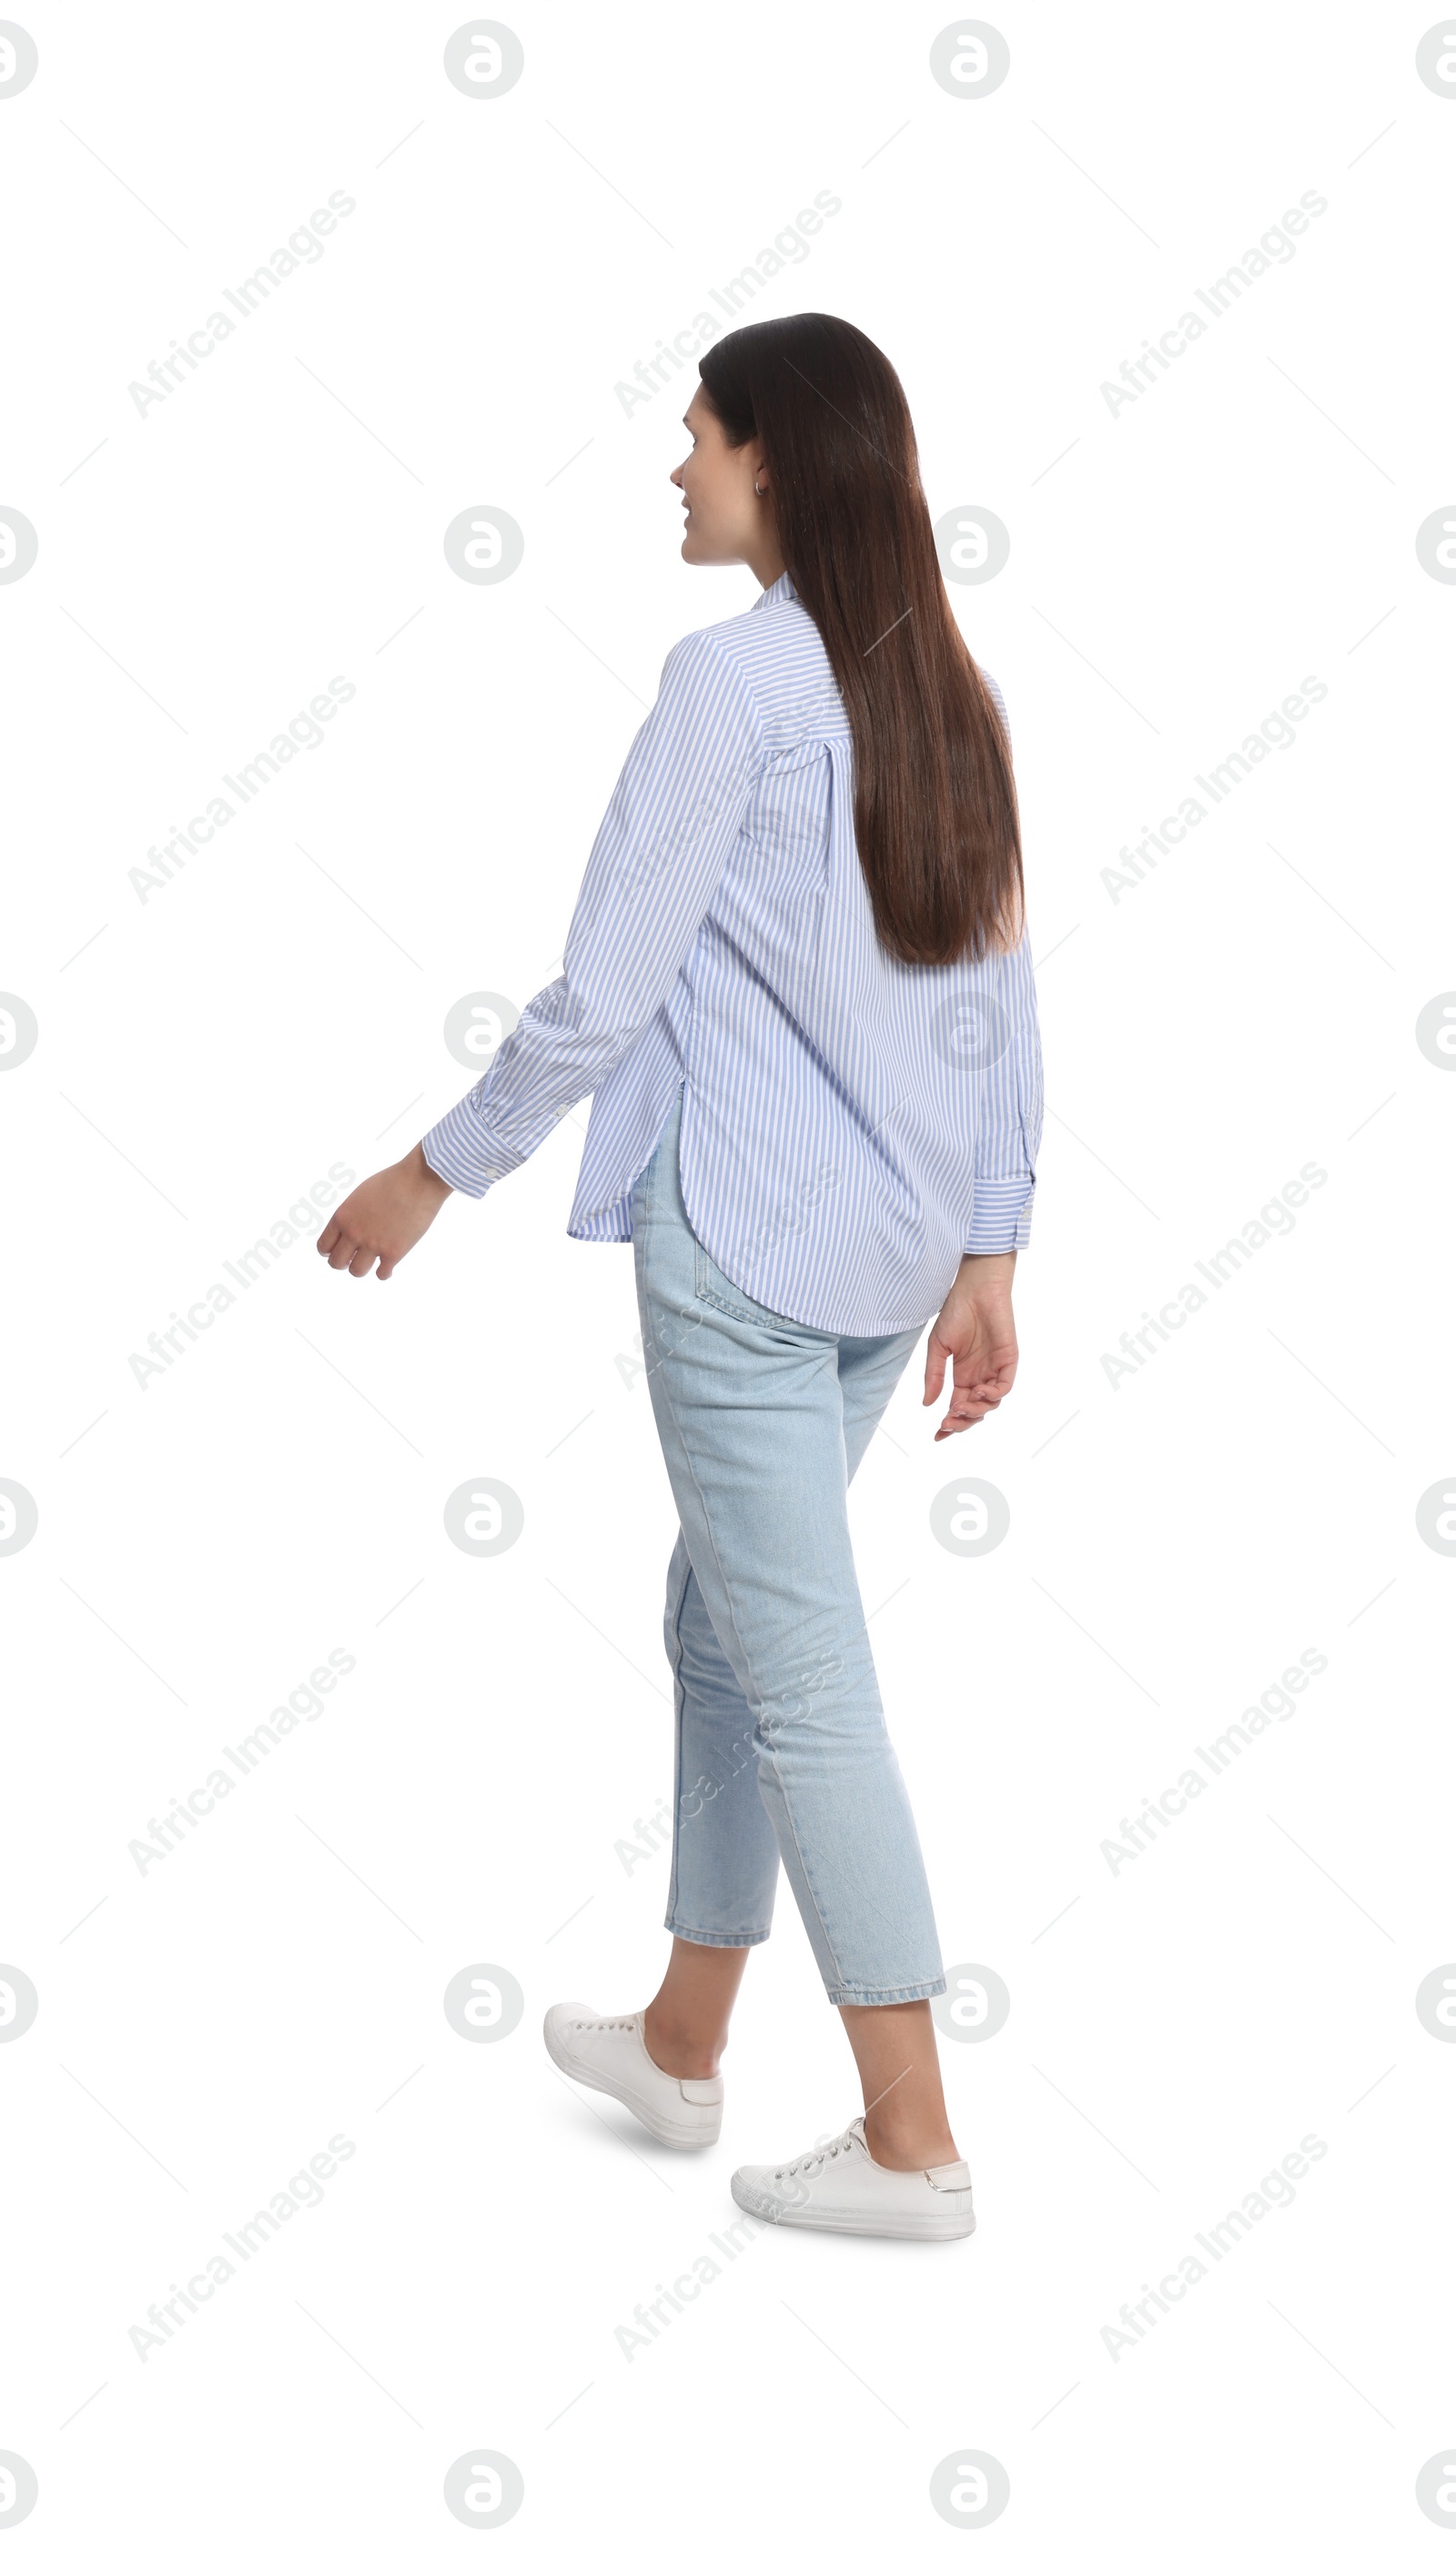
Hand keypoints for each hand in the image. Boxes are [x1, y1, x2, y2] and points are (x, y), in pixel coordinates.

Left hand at [316, 1143, 452, 1279]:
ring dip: (363, 1268)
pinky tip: (388, 1265)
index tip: (340, 1250)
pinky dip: (384, 1272)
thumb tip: (351, 1232)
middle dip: (344, 1262)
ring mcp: (373, 1245)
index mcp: (343, 1217)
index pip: (323, 1247)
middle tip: (354, 1257)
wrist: (418, 1180)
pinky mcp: (394, 1253)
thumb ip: (351, 1215)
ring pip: (356, 1272)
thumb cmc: (392, 1181)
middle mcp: (354, 1233)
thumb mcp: (360, 1195)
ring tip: (372, 1261)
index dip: (330, 1251)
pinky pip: (382, 1274)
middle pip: (336, 1263)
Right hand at [923, 1252, 1018, 1439]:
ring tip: (959, 1406)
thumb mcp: (938, 1348)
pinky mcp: (1008, 1361)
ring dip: (975, 1411)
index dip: (949, 1424)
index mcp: (963, 1376)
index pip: (957, 1407)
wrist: (974, 1290)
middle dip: (961, 1423)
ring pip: (990, 1404)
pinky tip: (978, 1393)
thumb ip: (933, 1376)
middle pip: (975, 1412)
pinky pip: (1004, 1386)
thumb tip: (927, 1404)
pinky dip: (992, 1395)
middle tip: (947, 1424)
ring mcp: (995, 1370)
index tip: (936, 1436)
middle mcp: (980, 1376)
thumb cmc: (955, 1313)